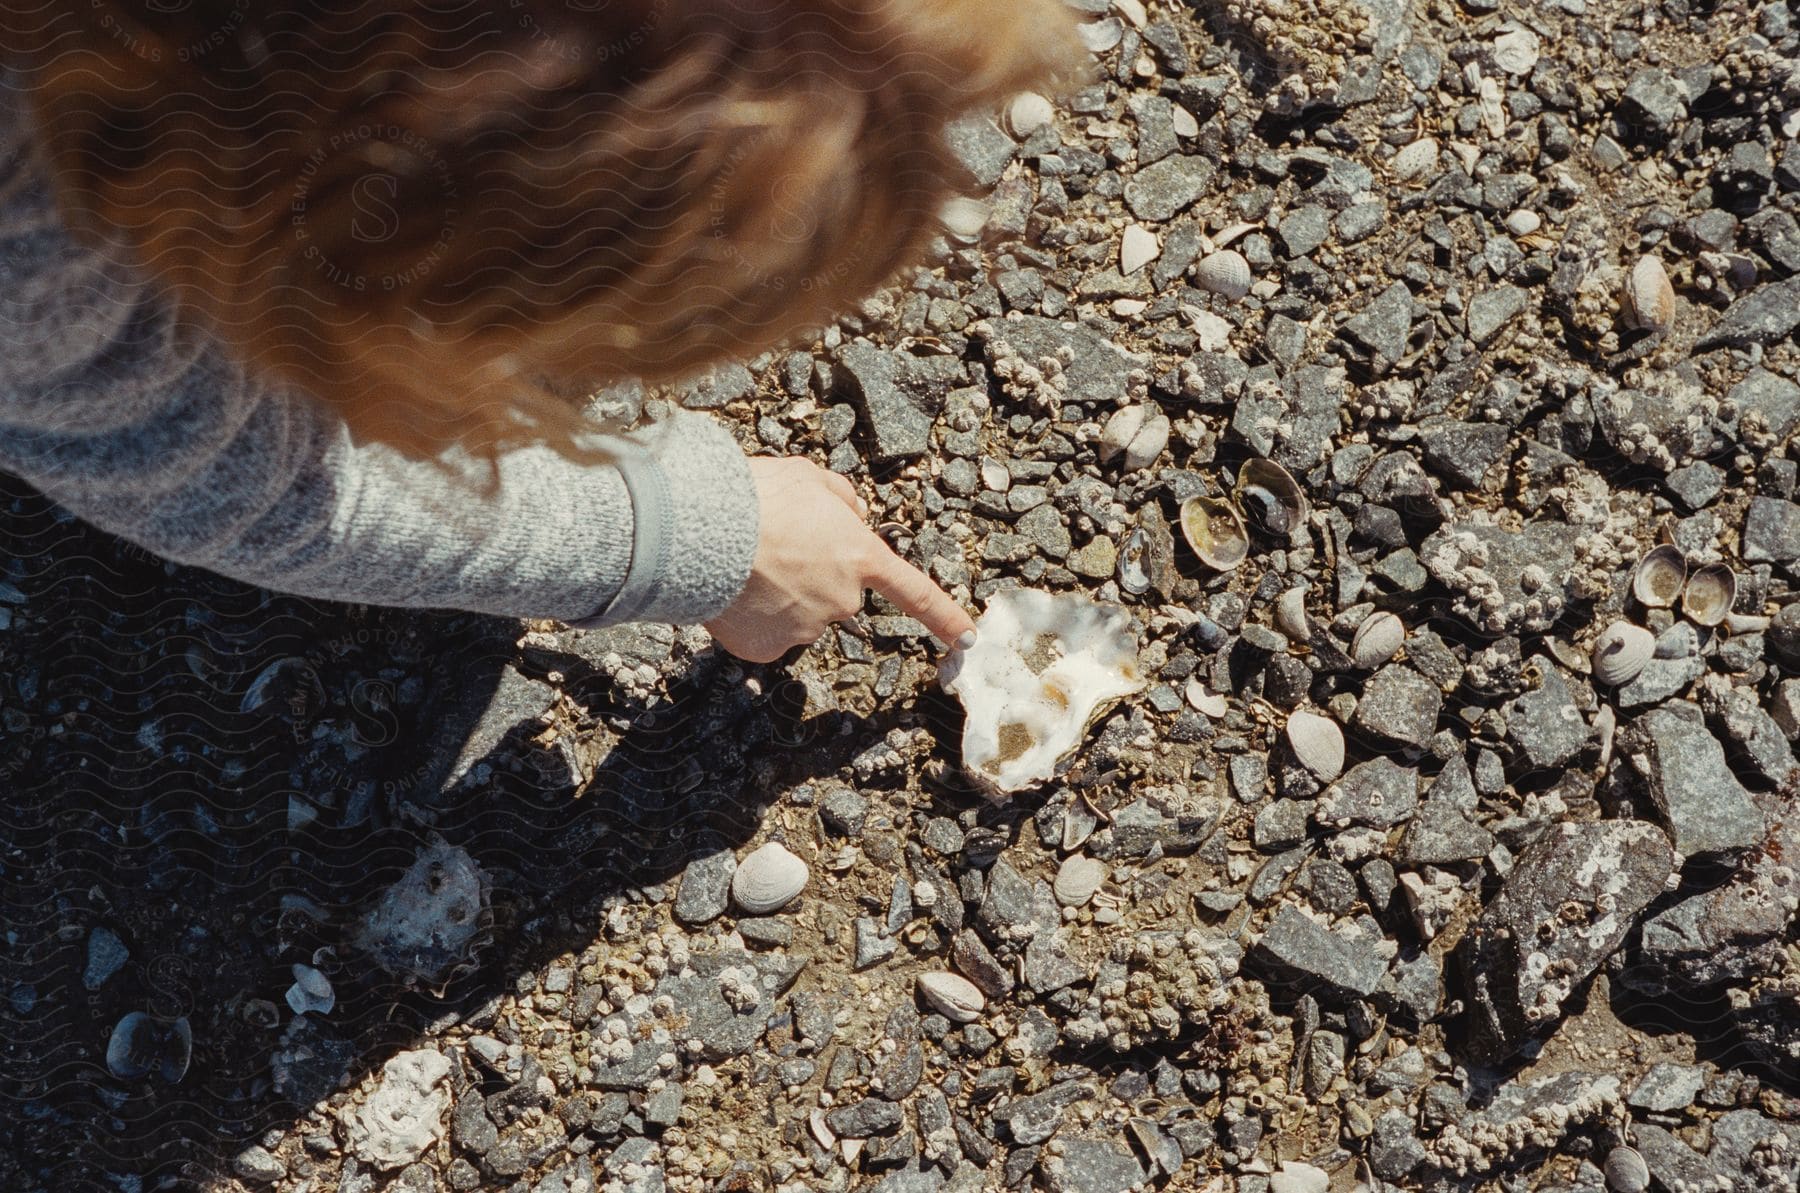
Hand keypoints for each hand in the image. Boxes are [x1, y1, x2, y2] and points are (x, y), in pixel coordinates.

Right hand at [704, 456, 977, 663]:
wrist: (703, 530)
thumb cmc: (757, 497)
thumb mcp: (809, 476)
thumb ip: (842, 499)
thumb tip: (852, 517)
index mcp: (860, 557)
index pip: (915, 592)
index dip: (943, 617)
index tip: (967, 640)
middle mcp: (842, 600)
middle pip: (833, 594)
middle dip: (810, 576)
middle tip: (772, 547)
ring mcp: (805, 629)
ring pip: (796, 614)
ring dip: (777, 595)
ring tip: (745, 565)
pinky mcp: (768, 649)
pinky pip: (764, 635)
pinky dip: (750, 619)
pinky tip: (733, 592)